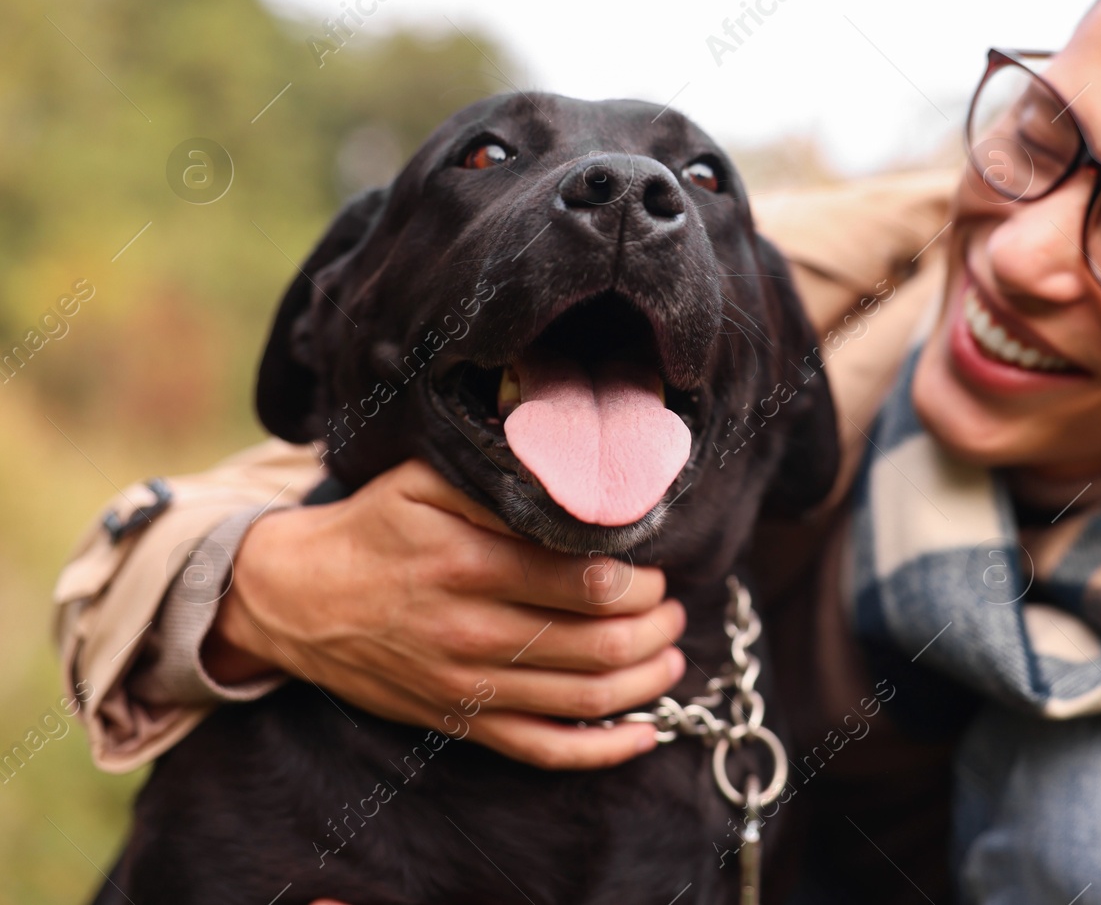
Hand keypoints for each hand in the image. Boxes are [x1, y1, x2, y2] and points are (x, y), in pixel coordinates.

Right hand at [203, 459, 686, 768]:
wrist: (295, 598)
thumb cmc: (374, 530)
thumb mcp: (426, 482)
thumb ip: (501, 481)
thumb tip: (577, 481)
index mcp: (469, 566)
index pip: (588, 583)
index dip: (639, 580)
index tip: (652, 568)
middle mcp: (471, 632)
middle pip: (598, 645)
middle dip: (655, 628)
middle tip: (672, 607)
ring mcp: (467, 687)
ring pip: (584, 700)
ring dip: (646, 681)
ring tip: (671, 654)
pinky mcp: (460, 722)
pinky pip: (543, 750)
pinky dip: (603, 749)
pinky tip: (643, 732)